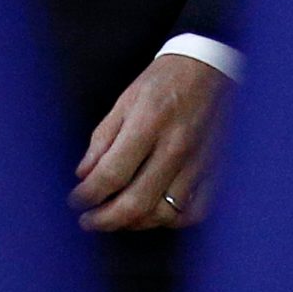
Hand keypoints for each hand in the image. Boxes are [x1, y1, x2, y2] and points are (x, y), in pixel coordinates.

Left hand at [67, 53, 230, 231]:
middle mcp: (176, 146)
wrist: (211, 68)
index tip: (75, 200)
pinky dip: (171, 220)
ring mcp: (199, 162)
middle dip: (105, 219)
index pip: (112, 174)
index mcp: (149, 123)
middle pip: (137, 202)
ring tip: (117, 218)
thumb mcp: (125, 100)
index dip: (87, 195)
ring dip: (134, 223)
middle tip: (89, 220)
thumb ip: (103, 139)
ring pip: (164, 213)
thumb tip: (84, 175)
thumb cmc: (164, 80)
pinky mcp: (217, 170)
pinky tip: (153, 214)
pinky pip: (194, 212)